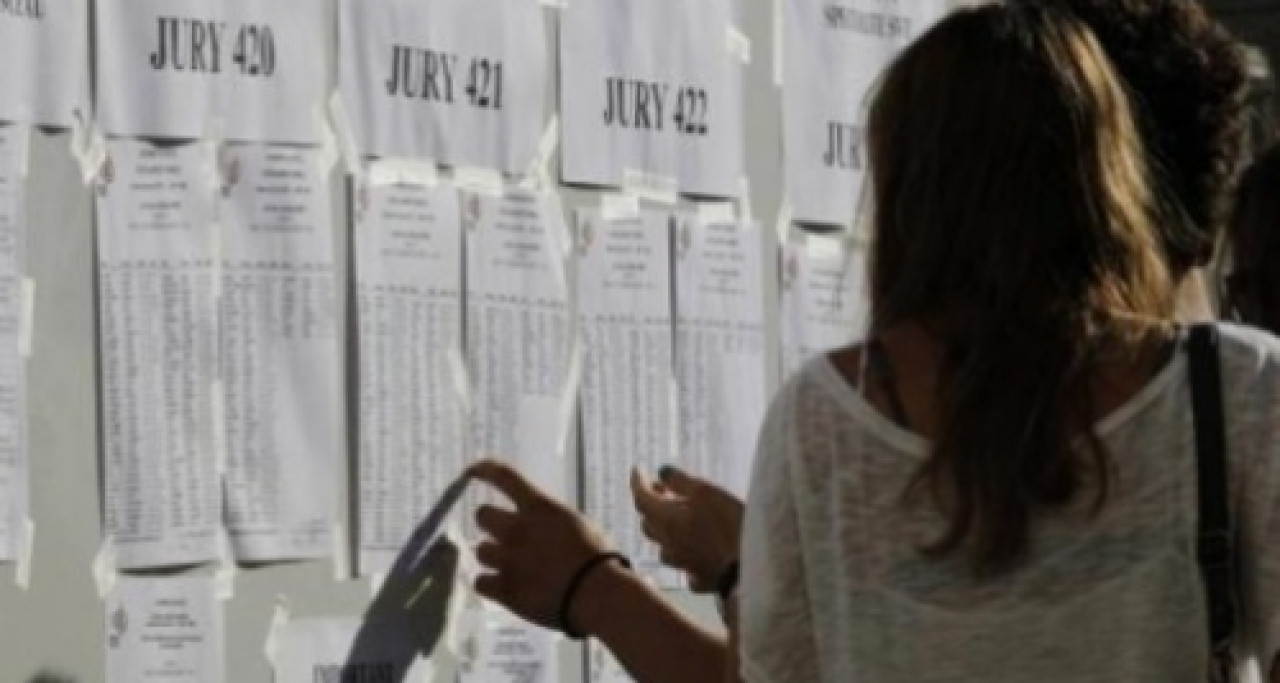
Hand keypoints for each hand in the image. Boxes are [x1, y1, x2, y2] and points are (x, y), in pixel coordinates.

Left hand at [467, 459, 615, 631]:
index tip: (472, 470)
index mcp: (540, 508)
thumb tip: (542, 524)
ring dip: (493, 557)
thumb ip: (551, 521)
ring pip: (480, 550)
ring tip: (512, 568)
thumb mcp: (579, 525)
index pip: (505, 478)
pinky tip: (504, 588)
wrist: (597, 595)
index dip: (485, 470)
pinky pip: (480, 582)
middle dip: (491, 524)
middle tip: (505, 537)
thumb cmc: (599, 559)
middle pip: (482, 516)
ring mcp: (508, 559)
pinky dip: (490, 585)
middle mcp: (517, 528)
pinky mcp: (504, 589)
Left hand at [631, 466, 744, 592]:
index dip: (637, 481)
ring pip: (663, 547)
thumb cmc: (728, 525)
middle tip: (660, 489)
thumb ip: (680, 481)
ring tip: (677, 519)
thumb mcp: (705, 492)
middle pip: (648, 523)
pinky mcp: (701, 580)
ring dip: (665, 531)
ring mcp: (683, 565)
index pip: (641, 498)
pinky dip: (686, 555)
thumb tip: (662, 471)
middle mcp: (669, 544)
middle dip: (650, 504)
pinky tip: (695, 550)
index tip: (638, 469)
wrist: (749, 569)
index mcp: (666, 520)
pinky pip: (685, 566)